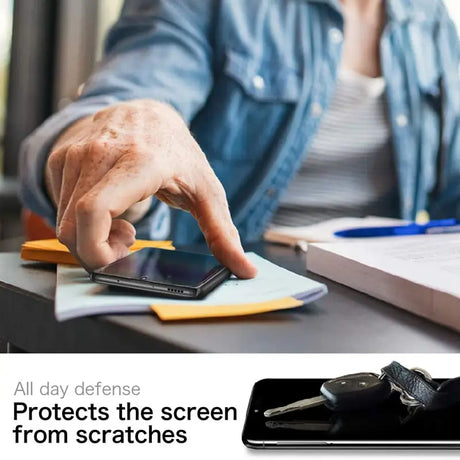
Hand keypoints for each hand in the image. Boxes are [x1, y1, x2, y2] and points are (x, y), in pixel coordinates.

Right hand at [45, 99, 256, 277]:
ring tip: (120, 221)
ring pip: (63, 220)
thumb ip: (223, 234)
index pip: (94, 211)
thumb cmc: (179, 153)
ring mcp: (76, 154)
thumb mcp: (207, 191)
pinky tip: (106, 208)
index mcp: (139, 162)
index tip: (120, 257)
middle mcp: (101, 154)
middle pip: (73, 226)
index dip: (97, 249)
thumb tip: (246, 271)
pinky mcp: (62, 158)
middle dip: (96, 250)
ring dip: (90, 234)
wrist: (149, 113)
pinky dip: (79, 219)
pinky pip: (59, 206)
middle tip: (126, 243)